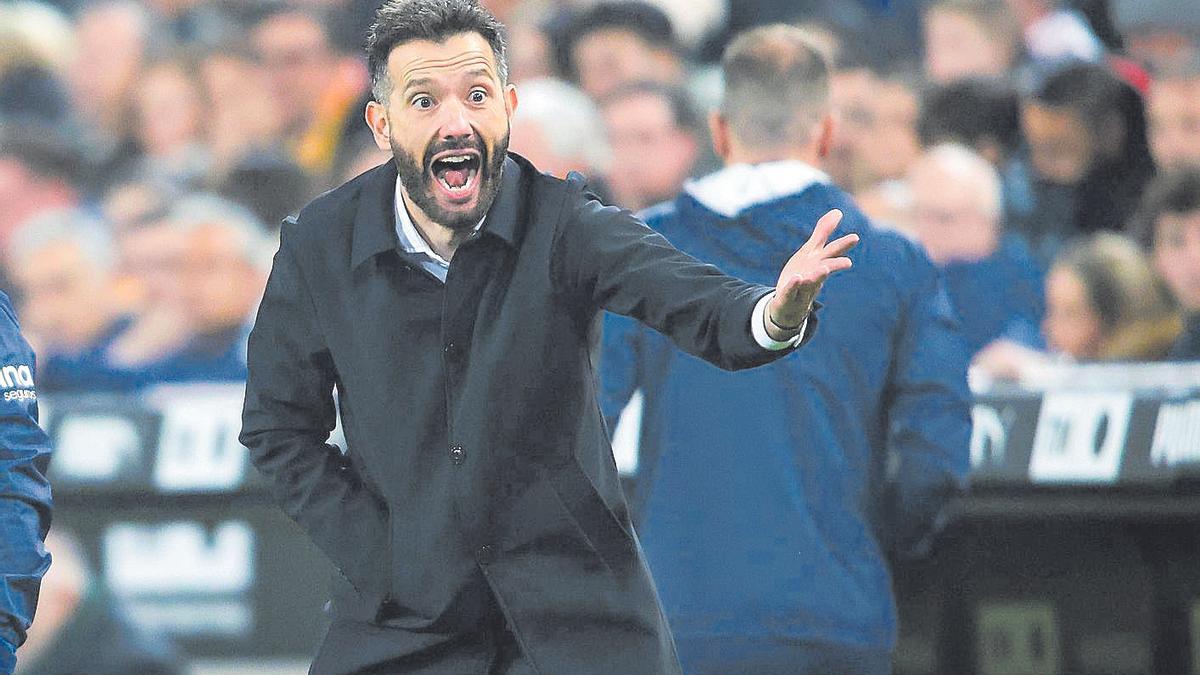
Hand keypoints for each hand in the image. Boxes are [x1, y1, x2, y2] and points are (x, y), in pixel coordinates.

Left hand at [766, 209, 858, 339]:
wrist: (788, 305)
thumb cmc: (804, 274)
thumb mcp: (811, 251)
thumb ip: (823, 232)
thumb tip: (838, 211)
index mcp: (819, 263)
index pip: (831, 253)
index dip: (842, 245)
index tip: (855, 238)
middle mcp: (813, 276)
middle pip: (825, 268)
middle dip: (835, 265)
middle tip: (848, 263)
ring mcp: (801, 288)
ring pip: (810, 282)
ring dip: (818, 276)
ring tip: (824, 269)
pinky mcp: (787, 297)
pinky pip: (789, 291)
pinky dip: (793, 285)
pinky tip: (796, 278)